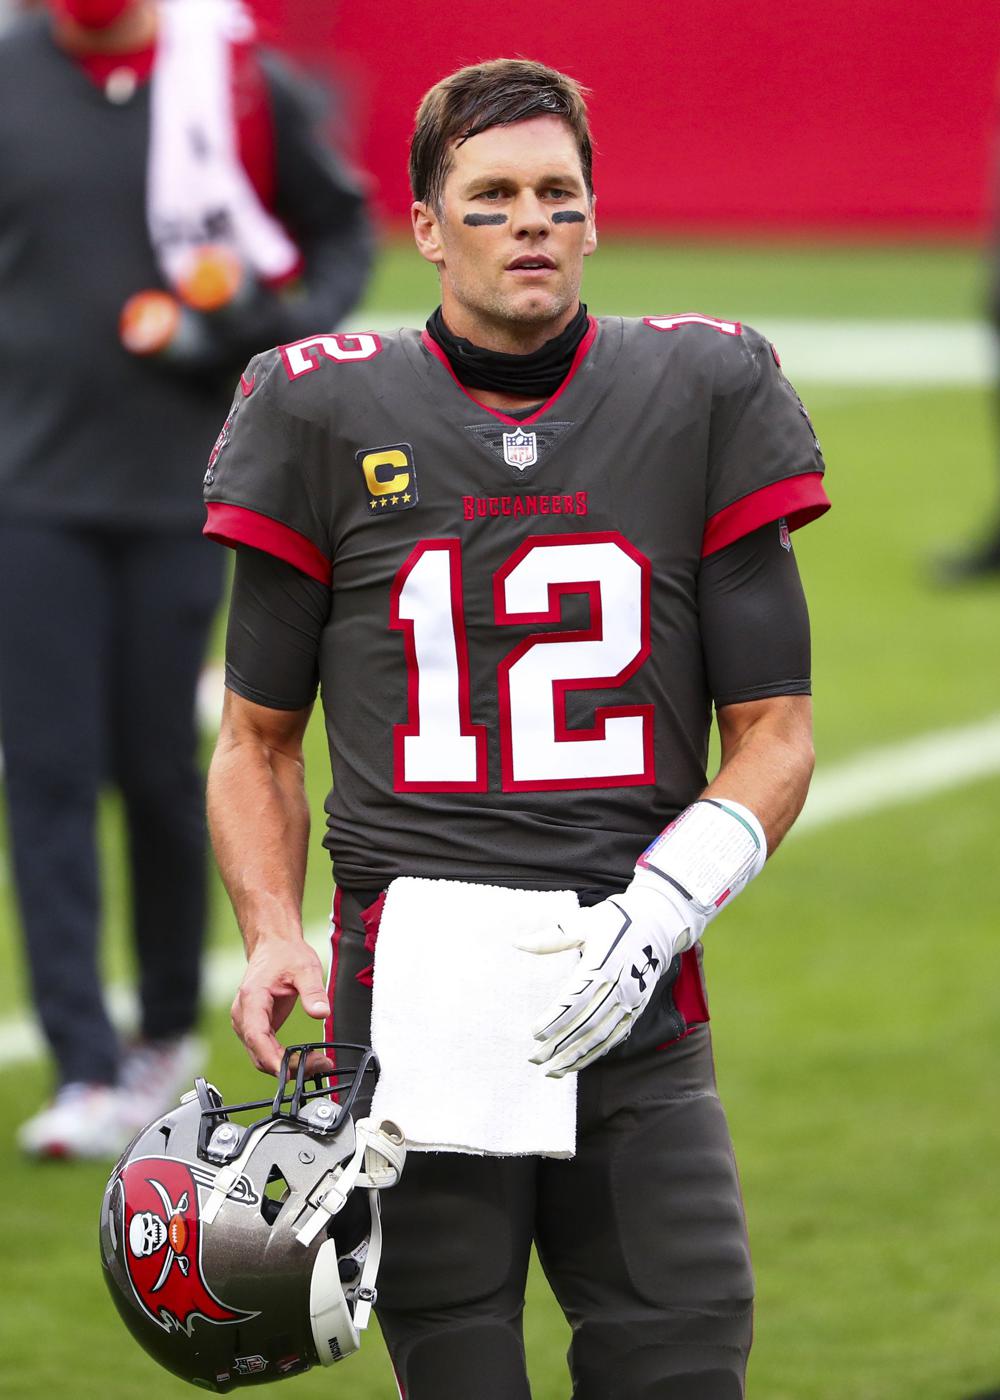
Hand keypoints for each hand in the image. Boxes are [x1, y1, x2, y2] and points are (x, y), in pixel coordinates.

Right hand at [230, 938, 331, 1076]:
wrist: (273, 946)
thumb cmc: (285, 955)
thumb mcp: (306, 968)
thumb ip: (313, 991)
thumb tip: (322, 1013)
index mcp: (252, 998)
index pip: (256, 1036)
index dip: (272, 1058)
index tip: (291, 1071)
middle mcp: (243, 1014)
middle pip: (259, 1052)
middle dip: (287, 1066)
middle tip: (319, 1065)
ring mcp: (246, 1023)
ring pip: (261, 1056)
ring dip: (286, 1065)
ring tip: (317, 1062)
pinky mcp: (255, 1027)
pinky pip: (264, 1051)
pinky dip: (282, 1059)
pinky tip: (303, 1058)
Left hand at [519, 872, 692, 1076]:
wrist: (658, 924)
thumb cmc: (615, 921)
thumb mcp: (584, 922)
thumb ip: (552, 938)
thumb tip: (517, 943)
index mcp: (603, 964)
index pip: (575, 1000)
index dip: (556, 1019)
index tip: (535, 1033)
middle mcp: (618, 987)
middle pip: (586, 1024)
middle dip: (560, 1045)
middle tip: (534, 1058)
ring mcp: (630, 1000)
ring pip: (601, 1036)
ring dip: (576, 1056)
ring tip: (552, 1070)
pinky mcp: (636, 1009)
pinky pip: (615, 1037)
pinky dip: (595, 1053)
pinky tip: (577, 1063)